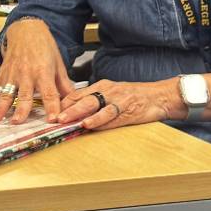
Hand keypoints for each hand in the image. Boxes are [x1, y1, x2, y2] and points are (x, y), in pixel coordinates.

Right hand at [0, 18, 74, 123]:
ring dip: (0, 107)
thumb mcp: (58, 63)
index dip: (51, 106)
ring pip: (6, 93)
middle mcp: (26, 74)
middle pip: (24, 95)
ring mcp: (12, 74)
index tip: (52, 119)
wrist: (27, 30)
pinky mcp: (2, 75)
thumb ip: (64, 84)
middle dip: (21, 109)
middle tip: (17, 121)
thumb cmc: (44, 47)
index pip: (49, 93)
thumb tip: (74, 101)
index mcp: (43, 72)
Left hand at [56, 78, 183, 130]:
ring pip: (96, 106)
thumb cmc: (134, 96)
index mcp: (102, 85)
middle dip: (68, 109)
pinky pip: (111, 116)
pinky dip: (100, 121)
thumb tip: (74, 111)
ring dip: (81, 114)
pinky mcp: (128, 111)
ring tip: (69, 121)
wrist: (159, 96)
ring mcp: (118, 100)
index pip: (77, 93)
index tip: (51, 112)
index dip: (64, 103)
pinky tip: (90, 124)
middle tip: (55, 118)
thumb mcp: (112, 93)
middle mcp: (108, 90)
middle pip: (84, 99)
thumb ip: (95, 100)